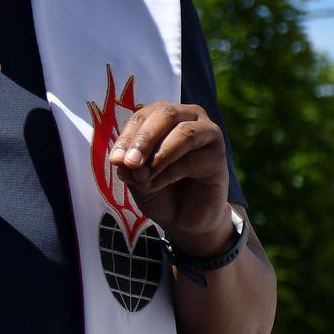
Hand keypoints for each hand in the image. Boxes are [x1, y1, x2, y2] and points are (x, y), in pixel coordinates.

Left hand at [108, 101, 231, 254]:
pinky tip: (152, 186)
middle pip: (166, 115)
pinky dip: (167, 174)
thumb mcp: (136, 175)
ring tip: (141, 177)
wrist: (183, 218)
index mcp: (164, 115)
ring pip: (184, 134)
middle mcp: (190, 116)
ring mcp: (209, 134)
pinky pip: (191, 160)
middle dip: (144, 139)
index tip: (114, 160)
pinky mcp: (219, 158)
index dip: (127, 136)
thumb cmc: (158, 188)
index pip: (143, 116)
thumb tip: (123, 160)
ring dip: (158, 156)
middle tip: (129, 163)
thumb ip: (129, 164)